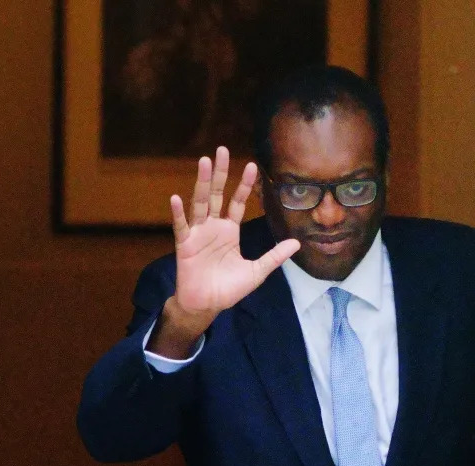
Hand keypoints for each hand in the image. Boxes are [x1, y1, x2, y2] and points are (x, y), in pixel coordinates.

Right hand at [170, 146, 298, 318]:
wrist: (207, 306)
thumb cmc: (228, 289)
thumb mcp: (257, 272)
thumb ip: (274, 256)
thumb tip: (297, 243)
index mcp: (229, 231)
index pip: (238, 202)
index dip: (244, 185)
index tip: (252, 165)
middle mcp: (213, 228)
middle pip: (216, 194)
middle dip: (219, 173)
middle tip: (221, 150)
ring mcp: (198, 234)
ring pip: (200, 203)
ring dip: (201, 183)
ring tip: (203, 163)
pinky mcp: (184, 245)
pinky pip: (181, 226)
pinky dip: (178, 213)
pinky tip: (177, 198)